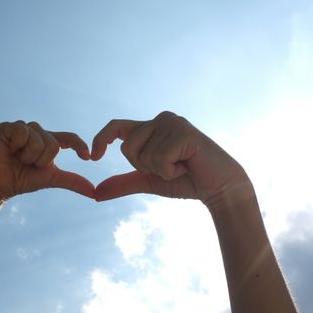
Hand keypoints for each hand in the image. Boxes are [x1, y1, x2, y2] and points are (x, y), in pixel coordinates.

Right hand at [0, 121, 94, 200]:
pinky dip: (17, 146)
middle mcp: (38, 131)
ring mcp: (23, 127)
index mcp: (50, 141)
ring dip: (29, 156)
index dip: (79, 145)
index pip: (70, 138)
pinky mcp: (7, 127)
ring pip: (38, 140)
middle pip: (53, 144)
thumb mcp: (52, 179)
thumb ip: (73, 181)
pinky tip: (9, 150)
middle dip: (41, 161)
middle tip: (28, 164)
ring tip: (17, 158)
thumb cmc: (24, 180)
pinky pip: (22, 133)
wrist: (0, 185)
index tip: (87, 157)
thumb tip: (94, 192)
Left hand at [92, 111, 250, 206]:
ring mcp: (172, 123)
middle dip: (144, 168)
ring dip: (160, 171)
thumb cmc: (186, 181)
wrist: (219, 188)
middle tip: (170, 168)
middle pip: (127, 148)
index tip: (93, 157)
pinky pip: (158, 159)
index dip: (101, 139)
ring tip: (181, 166)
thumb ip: (123, 183)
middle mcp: (161, 119)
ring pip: (142, 155)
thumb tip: (95, 193)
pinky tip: (188, 166)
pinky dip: (170, 171)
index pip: (116, 126)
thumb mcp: (149, 181)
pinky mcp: (183, 132)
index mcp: (151, 127)